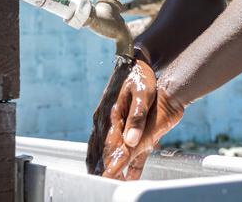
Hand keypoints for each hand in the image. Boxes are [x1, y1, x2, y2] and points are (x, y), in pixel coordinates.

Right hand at [102, 61, 184, 179]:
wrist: (134, 59)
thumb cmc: (141, 76)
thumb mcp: (144, 94)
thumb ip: (137, 118)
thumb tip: (132, 141)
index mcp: (112, 114)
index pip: (111, 146)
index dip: (111, 164)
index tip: (110, 178)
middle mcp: (104, 118)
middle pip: (100, 150)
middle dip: (101, 168)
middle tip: (102, 183)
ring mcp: (103, 118)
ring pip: (97, 147)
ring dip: (98, 164)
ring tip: (100, 179)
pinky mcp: (107, 118)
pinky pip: (101, 141)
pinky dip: (100, 155)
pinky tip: (104, 165)